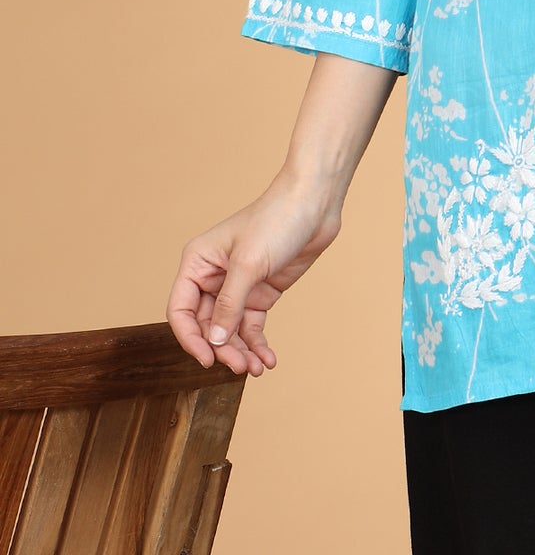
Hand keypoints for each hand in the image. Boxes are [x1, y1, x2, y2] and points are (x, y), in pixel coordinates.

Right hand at [166, 170, 343, 375]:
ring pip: (229, 330)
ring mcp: (238, 286)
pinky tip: (267, 360)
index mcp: (198, 262)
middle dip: (222, 349)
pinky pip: (251, 326)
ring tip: (256, 368)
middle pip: (207, 326)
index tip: (207, 359)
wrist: (315, 204)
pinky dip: (257, 344)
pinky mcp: (261, 291)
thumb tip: (214, 341)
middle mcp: (213, 276)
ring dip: (240, 351)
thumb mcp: (249, 263)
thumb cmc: (277, 220)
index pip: (181, 310)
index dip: (190, 338)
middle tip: (240, 367)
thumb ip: (229, 304)